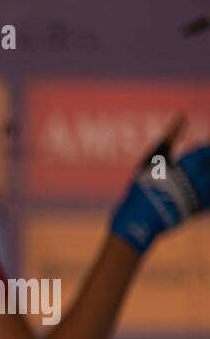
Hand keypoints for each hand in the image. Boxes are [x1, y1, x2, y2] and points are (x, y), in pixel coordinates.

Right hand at [110, 114, 209, 253]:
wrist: (136, 222)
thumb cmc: (141, 188)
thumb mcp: (151, 159)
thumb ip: (169, 138)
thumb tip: (182, 115)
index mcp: (186, 166)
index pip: (205, 151)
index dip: (203, 150)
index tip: (198, 152)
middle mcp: (196, 182)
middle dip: (206, 163)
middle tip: (198, 165)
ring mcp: (198, 197)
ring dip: (206, 177)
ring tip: (198, 178)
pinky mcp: (197, 211)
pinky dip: (206, 194)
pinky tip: (199, 192)